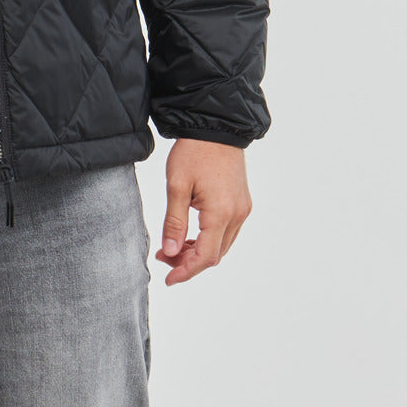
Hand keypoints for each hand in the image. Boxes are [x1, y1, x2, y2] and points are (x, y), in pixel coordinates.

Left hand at [156, 138, 251, 284]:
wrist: (216, 126)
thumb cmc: (194, 152)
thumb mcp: (176, 186)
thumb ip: (174, 222)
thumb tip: (171, 252)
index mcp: (221, 213)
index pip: (205, 257)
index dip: (186, 272)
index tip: (168, 279)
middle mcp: (237, 214)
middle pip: (215, 255)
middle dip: (189, 262)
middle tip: (164, 256)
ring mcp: (242, 209)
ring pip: (222, 245)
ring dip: (199, 251)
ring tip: (173, 246)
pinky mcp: (242, 202)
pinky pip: (227, 231)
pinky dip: (209, 239)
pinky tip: (190, 234)